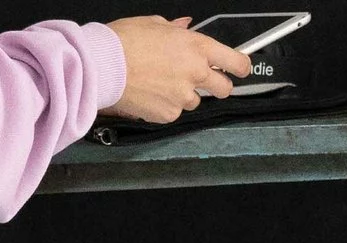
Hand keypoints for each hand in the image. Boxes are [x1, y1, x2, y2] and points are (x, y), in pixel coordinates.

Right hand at [97, 15, 252, 123]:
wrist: (105, 67)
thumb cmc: (125, 43)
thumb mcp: (155, 25)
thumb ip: (176, 31)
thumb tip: (183, 28)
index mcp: (197, 46)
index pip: (234, 61)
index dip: (241, 66)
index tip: (240, 69)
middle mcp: (195, 73)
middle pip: (223, 88)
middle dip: (218, 86)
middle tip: (205, 83)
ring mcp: (182, 97)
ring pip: (194, 102)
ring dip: (185, 96)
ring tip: (162, 86)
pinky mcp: (168, 115)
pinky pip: (173, 113)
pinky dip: (165, 107)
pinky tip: (151, 96)